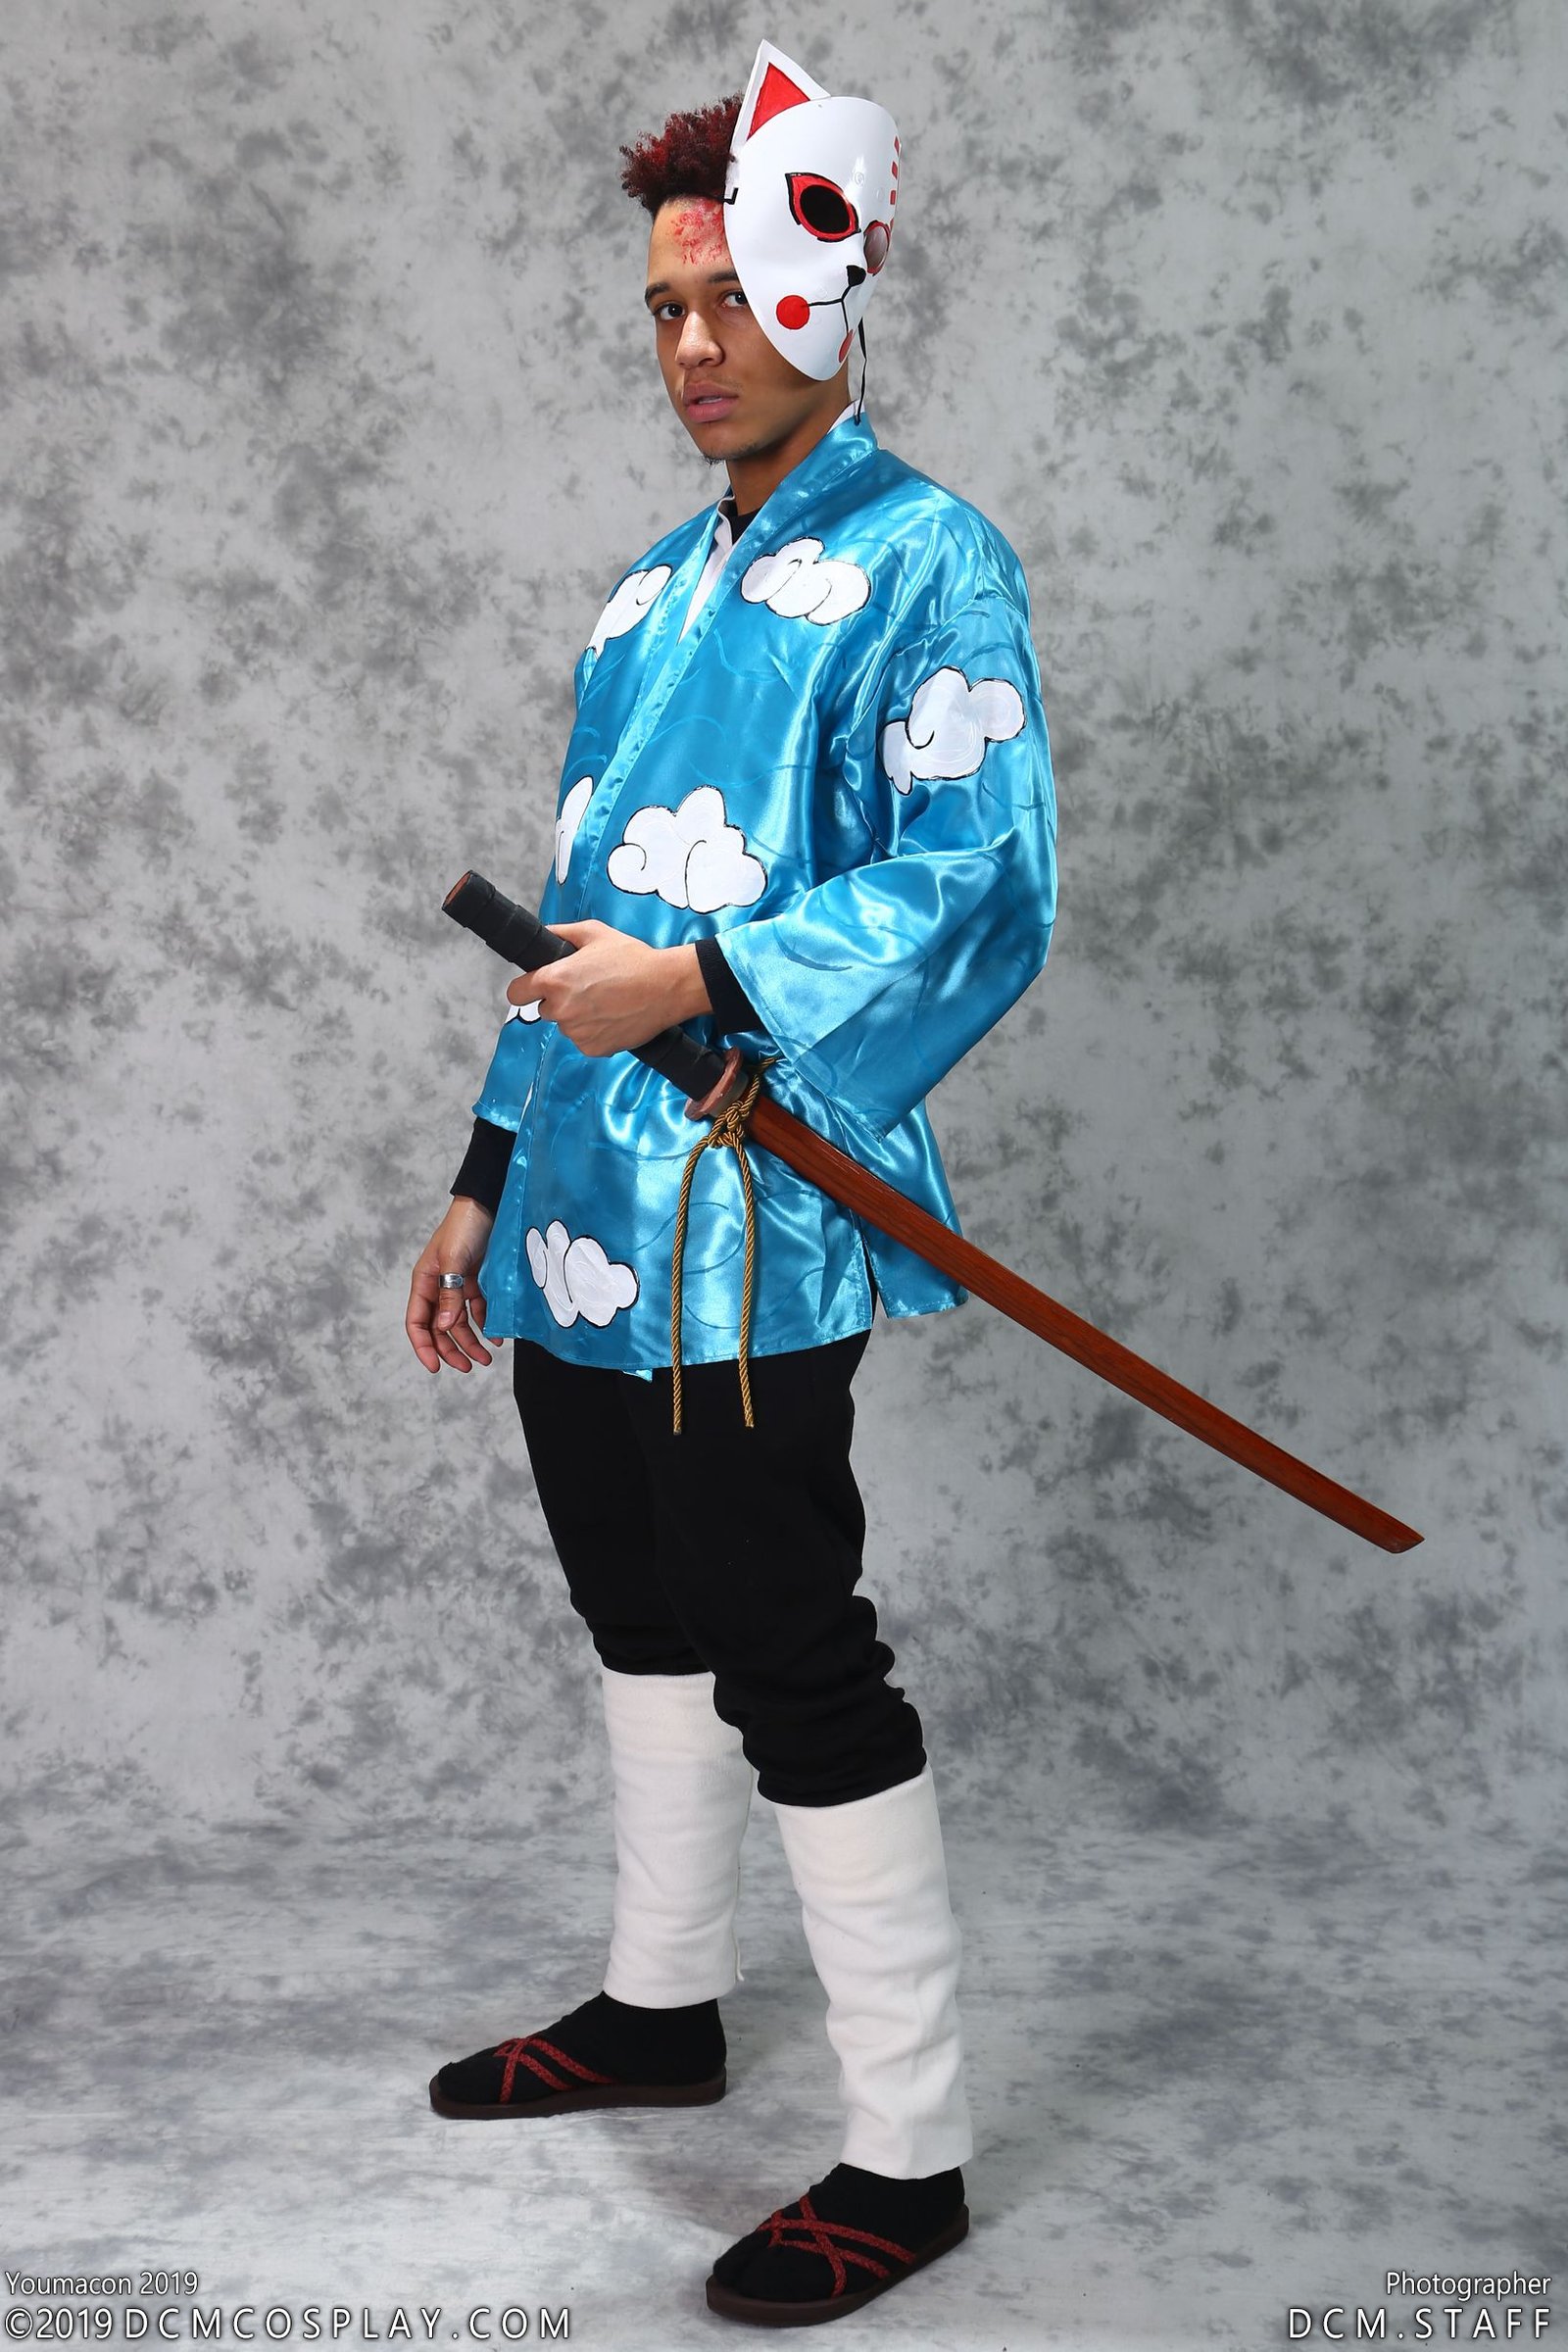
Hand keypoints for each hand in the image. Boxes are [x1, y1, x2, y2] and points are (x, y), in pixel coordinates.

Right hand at [406, 1197, 501, 1373]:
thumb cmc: (464, 1227)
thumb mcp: (454, 1261)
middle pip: (440, 1328)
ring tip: (487, 1358)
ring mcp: (459, 1285)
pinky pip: (478, 1309)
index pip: (417, 1322)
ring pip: (460, 1322)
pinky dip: (486, 1323)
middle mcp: (439, 1287)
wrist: (488, 1204)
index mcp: (425, 1283)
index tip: (435, 1368)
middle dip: (452, 1350)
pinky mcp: (478, 1281)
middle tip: (469, 1368)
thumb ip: (449, 1295)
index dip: (424, 1347)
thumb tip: (444, 1328)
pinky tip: (497, 1335)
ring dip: (471, 1342)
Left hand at [508, 920, 709, 1056]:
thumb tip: (545, 934)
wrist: (666, 987)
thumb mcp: (595, 933)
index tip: (536, 987)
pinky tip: (613, 1017)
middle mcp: (560, 1010)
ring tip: (606, 1002)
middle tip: (587, 989)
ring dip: (578, 1017)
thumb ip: (562, 933)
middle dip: (559, 1001)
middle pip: (544, 1010)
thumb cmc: (632, 958)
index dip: (526, 988)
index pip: (516, 993)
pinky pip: (584, 1041)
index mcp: (554, 980)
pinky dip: (595, 1032)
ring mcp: (576, 1032)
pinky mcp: (593, 1048)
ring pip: (567, 1026)